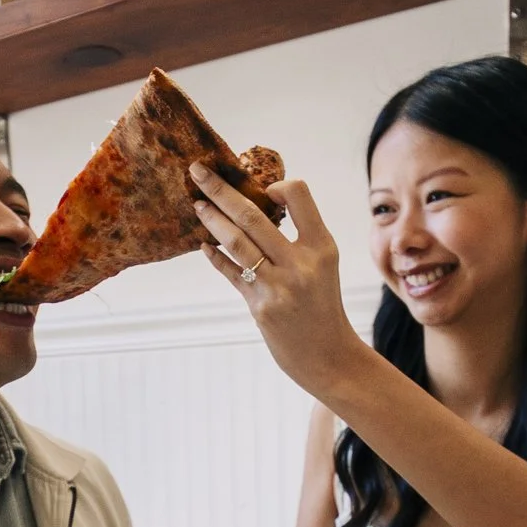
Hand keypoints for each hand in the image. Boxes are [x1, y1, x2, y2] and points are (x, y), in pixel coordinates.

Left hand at [189, 163, 368, 398]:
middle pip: (253, 215)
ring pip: (236, 241)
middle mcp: (301, 262)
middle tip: (198, 170)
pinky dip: (215, 256)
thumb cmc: (322, 306)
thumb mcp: (323, 265)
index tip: (261, 188)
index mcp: (322, 246)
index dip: (276, 185)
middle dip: (221, 190)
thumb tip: (257, 206)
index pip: (298, 195)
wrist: (328, 356)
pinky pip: (231, 273)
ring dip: (212, 219)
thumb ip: (297, 239)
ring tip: (197, 204)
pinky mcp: (260, 306)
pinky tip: (203, 245)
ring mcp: (279, 285)